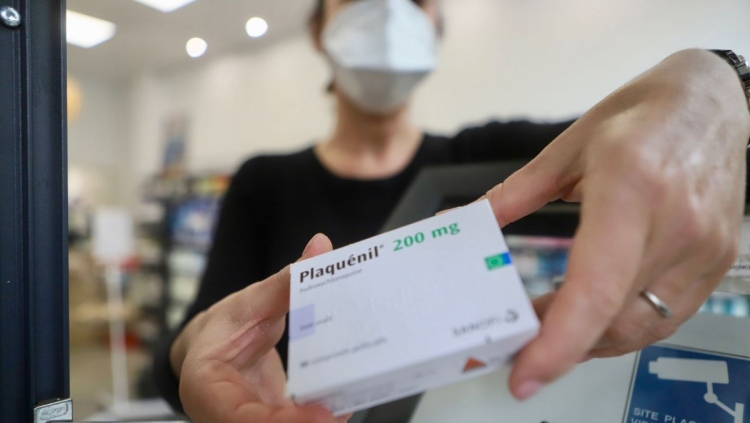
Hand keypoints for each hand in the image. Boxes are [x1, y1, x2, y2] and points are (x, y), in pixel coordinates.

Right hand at [170, 234, 349, 422]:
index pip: (240, 417)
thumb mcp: (249, 302)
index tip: (323, 414)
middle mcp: (226, 417)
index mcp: (207, 387)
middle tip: (343, 408)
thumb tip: (319, 248)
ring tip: (352, 397)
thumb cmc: (223, 328)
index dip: (284, 421)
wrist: (213, 350)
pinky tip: (347, 398)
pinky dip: (323, 416)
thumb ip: (286, 282)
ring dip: (320, 420)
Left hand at [481, 49, 749, 399]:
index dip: (559, 341)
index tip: (524, 372)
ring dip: (588, 340)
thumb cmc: (639, 115)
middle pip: (614, 320)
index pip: (596, 287)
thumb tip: (465, 223)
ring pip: (640, 328)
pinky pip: (665, 316)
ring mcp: (704, 249)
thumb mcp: (566, 147)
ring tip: (546, 326)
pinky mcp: (717, 262)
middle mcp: (675, 225)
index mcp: (630, 188)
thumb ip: (513, 194)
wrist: (713, 102)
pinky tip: (590, 313)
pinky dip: (621, 326)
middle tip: (517, 343)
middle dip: (560, 345)